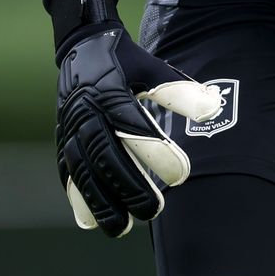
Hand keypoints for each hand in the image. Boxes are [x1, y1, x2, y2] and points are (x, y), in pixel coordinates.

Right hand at [55, 26, 224, 236]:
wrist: (80, 47)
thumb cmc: (125, 62)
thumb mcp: (152, 67)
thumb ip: (179, 90)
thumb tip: (213, 108)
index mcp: (110, 91)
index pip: (133, 126)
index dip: (156, 152)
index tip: (182, 174)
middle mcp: (85, 110)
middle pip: (105, 154)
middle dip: (128, 186)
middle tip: (155, 210)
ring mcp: (69, 127)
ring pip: (82, 169)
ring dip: (100, 201)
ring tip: (121, 228)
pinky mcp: (61, 139)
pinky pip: (66, 171)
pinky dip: (77, 197)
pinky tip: (90, 221)